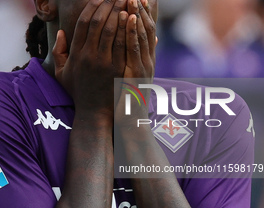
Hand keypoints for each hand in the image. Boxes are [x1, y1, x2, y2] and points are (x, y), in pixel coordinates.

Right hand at [53, 0, 127, 119]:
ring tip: (126, 0)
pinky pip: (123, 45)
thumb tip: (61, 32)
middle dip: (108, 4)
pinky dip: (127, 29)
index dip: (92, 7)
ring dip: (119, 12)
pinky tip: (132, 18)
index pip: (82, 24)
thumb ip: (58, 52)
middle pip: (98, 23)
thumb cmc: (78, 91)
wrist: (94, 112)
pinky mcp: (118, 69)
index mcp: (76, 54)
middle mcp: (89, 56)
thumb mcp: (61, 74)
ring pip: (112, 31)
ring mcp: (104, 63)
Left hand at [115, 0, 156, 125]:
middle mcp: (149, 60)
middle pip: (147, 27)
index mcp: (147, 59)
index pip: (148, 29)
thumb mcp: (136, 76)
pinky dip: (132, 32)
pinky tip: (128, 17)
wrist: (132, 122)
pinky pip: (134, 50)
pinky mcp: (137, 74)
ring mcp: (145, 66)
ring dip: (138, 13)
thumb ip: (142, 57)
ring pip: (143, 35)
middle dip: (142, 7)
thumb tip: (152, 39)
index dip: (145, 11)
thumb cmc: (130, 100)